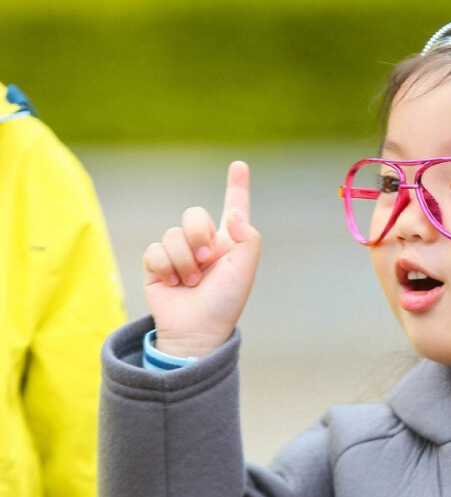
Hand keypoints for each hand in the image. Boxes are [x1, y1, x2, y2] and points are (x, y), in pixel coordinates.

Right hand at [143, 160, 260, 357]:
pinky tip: (174, 284)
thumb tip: (234, 213)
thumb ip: (248, 237)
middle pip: (194, 214)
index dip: (236, 187)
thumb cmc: (224, 303)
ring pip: (173, 234)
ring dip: (184, 260)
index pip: (233, 208)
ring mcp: (180, 255)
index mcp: (230, 244)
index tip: (239, 165)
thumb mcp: (245, 270)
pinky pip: (155, 249)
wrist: (196, 331)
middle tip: (207, 260)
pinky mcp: (157, 266)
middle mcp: (204, 245)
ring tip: (192, 282)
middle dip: (199, 233)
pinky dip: (166, 267)